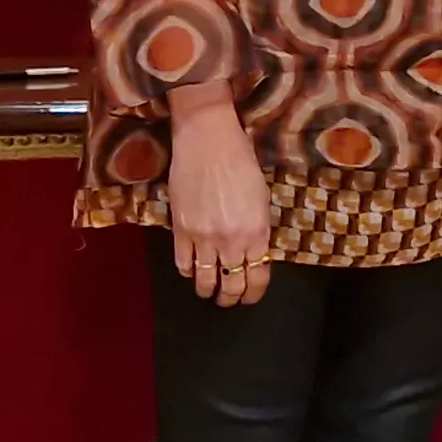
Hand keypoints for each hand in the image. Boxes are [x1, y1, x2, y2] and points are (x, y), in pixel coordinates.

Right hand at [164, 80, 274, 306]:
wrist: (208, 141)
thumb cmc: (241, 162)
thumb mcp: (261, 197)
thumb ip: (258, 228)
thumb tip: (253, 251)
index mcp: (257, 232)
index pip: (258, 276)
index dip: (254, 292)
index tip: (250, 297)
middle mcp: (232, 241)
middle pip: (232, 284)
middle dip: (231, 298)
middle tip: (229, 300)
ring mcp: (203, 238)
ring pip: (205, 279)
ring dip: (207, 291)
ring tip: (208, 292)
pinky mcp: (180, 229)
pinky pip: (182, 263)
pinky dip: (187, 271)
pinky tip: (190, 271)